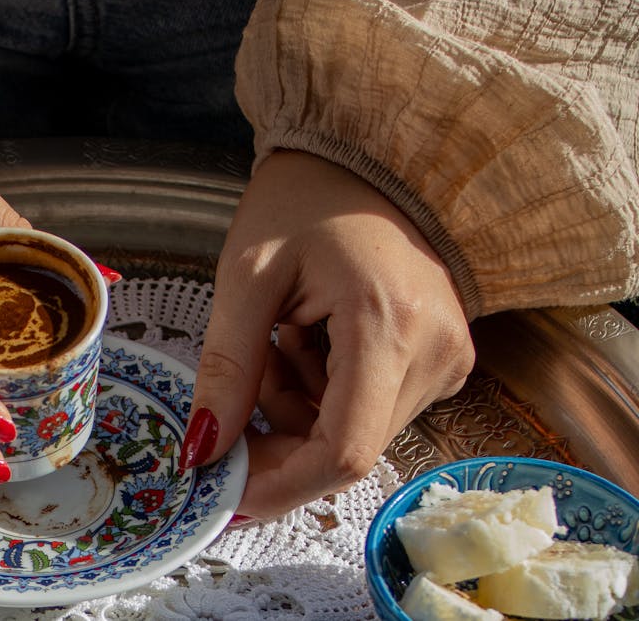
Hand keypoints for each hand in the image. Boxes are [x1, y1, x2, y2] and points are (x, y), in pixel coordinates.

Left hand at [181, 151, 474, 517]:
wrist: (363, 159)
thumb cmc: (304, 201)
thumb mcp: (247, 277)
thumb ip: (226, 368)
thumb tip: (204, 448)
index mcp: (388, 324)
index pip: (344, 451)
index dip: (280, 485)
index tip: (225, 493)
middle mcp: (435, 350)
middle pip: (347, 447)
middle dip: (277, 435)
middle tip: (240, 380)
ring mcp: (448, 357)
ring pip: (355, 431)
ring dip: (296, 407)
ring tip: (277, 337)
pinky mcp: (442, 358)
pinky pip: (371, 408)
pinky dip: (321, 393)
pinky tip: (306, 339)